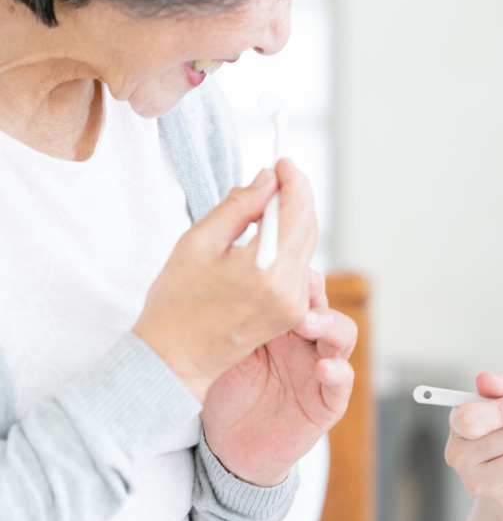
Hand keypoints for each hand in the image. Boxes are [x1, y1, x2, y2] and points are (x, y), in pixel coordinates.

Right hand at [132, 159, 316, 400]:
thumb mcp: (198, 242)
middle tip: (274, 177)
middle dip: (296, 196)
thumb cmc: (177, 301)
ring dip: (291, 219)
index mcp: (265, 273)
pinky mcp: (294, 313)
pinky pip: (299, 266)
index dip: (295, 181)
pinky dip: (287, 244)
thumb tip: (267, 180)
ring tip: (261, 206)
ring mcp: (295, 306)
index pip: (298, 213)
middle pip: (309, 227)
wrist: (175, 358)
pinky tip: (262, 237)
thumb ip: (238, 207)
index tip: (283, 162)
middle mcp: (289, 291)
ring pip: (306, 246)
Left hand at [201, 269, 357, 486]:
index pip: (296, 289)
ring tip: (310, 324)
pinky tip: (325, 368)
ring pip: (342, 336)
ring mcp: (319, 369)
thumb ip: (229, 320)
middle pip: (322, 305)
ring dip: (330, 326)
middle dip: (314, 295)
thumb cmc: (223, 394)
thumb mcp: (220, 351)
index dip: (294, 275)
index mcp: (280, 324)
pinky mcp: (327, 402)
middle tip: (298, 291)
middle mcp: (304, 342)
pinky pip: (342, 383)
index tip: (279, 264)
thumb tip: (217, 276)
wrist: (227, 449)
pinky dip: (338, 372)